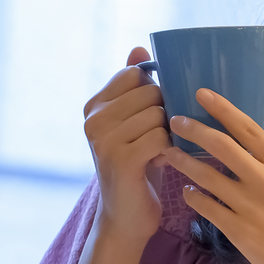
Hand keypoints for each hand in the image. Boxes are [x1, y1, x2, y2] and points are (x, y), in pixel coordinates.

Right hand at [84, 47, 171, 251]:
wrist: (126, 217)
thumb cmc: (137, 166)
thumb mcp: (135, 123)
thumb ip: (134, 87)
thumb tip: (139, 47)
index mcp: (94, 106)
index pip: (134, 74)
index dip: (154, 90)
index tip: (154, 114)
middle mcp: (93, 120)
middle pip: (149, 92)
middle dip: (165, 113)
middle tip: (161, 137)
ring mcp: (103, 140)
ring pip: (158, 114)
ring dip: (169, 132)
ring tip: (161, 150)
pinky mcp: (120, 160)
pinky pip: (160, 136)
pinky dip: (170, 148)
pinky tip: (164, 161)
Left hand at [162, 90, 263, 263]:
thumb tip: (253, 154)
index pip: (250, 129)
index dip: (223, 109)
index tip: (201, 94)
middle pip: (222, 147)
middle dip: (194, 130)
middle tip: (174, 121)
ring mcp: (253, 208)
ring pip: (207, 176)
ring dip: (184, 162)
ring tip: (168, 154)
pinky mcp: (240, 233)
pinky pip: (207, 208)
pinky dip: (193, 197)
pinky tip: (186, 192)